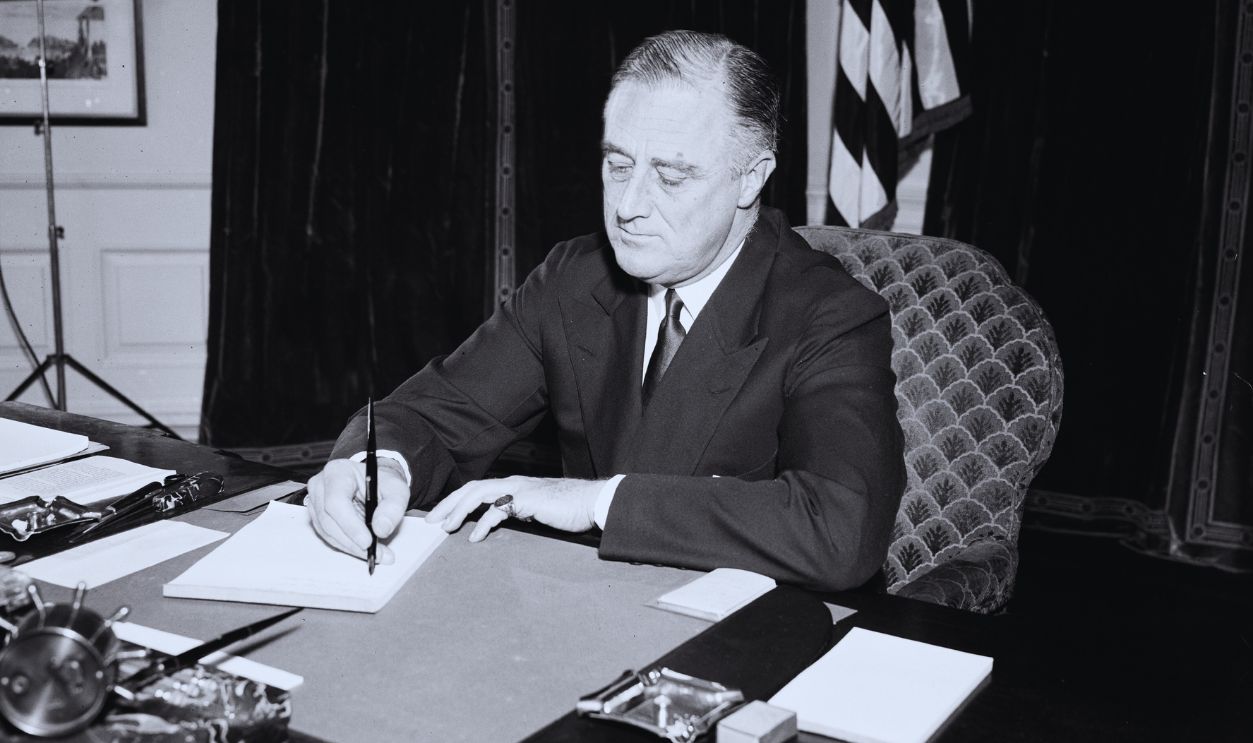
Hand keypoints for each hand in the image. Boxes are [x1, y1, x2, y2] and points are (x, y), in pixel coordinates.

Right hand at [305, 458, 409, 563]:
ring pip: (327, 531)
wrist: (374, 482)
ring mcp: (315, 501)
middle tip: (377, 554)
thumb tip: (381, 530)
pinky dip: (346, 545)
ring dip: (350, 546)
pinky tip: (363, 549)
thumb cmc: (383, 483)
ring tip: (376, 553)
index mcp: (337, 471)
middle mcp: (320, 485)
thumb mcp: (397, 489)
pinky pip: (328, 535)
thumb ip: (393, 507)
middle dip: (352, 541)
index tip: (367, 542)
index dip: (350, 524)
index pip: (336, 501)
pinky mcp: (317, 515)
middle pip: (328, 520)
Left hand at [425, 476, 601, 541]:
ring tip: (447, 528)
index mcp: (512, 485)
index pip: (477, 488)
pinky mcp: (527, 500)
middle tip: (432, 521)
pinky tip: (475, 537)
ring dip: (460, 511)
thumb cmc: (567, 507)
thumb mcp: (535, 510)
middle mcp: (512, 483)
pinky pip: (498, 510)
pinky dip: (484, 523)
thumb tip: (498, 522)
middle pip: (471, 488)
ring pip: (479, 494)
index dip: (456, 501)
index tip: (441, 516)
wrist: (591, 501)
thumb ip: (517, 512)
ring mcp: (519, 490)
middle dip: (449, 504)